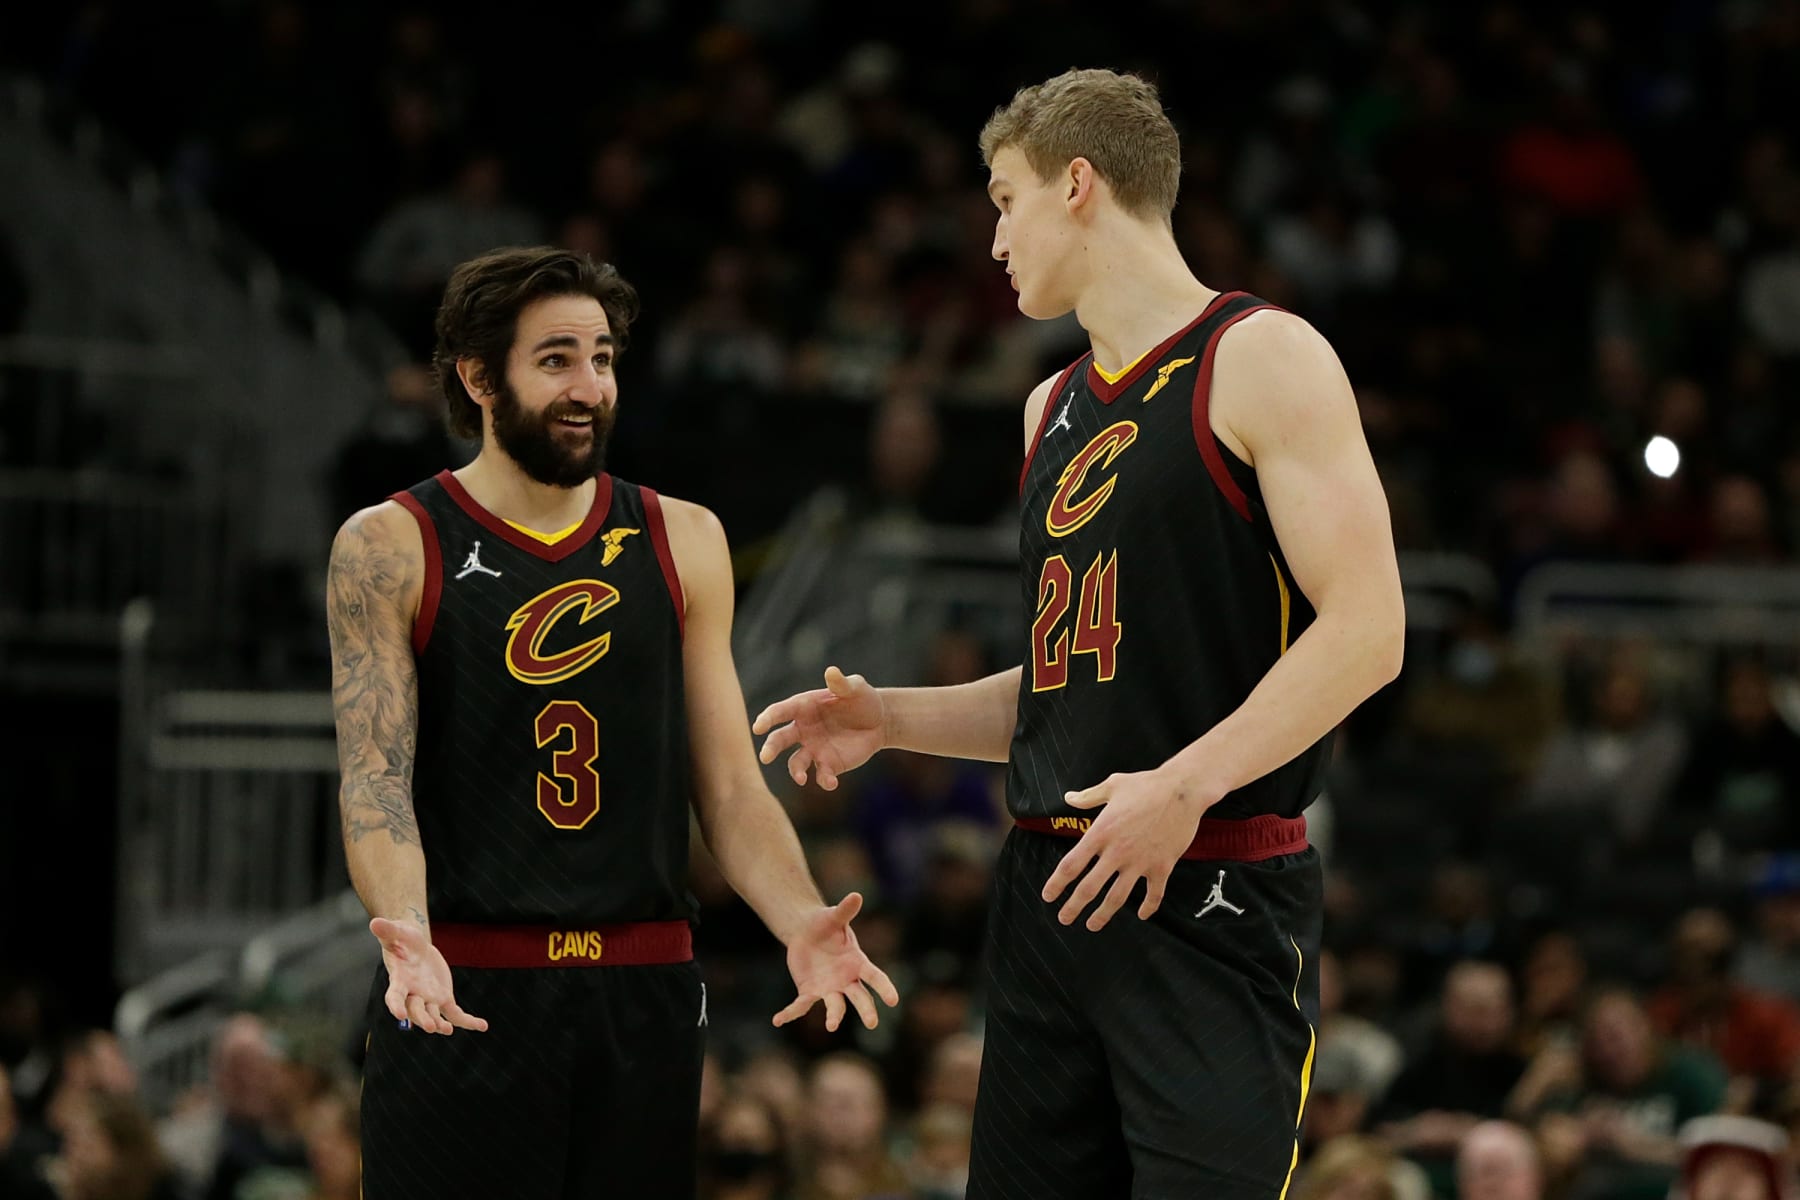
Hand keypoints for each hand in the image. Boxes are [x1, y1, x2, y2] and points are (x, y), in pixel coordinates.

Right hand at [369, 917, 488, 1035]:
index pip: (395, 997)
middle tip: (432, 1027)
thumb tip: (375, 921)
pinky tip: (482, 1026)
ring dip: (441, 1024)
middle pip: (416, 1010)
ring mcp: (429, 999)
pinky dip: (468, 1021)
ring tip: (448, 1030)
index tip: (399, 1015)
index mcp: (399, 981)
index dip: (396, 1006)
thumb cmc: (402, 939)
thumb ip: (387, 931)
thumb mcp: (396, 932)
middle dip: (423, 1019)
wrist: (414, 945)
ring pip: (434, 1016)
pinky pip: (456, 1013)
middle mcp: (413, 994)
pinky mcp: (443, 998)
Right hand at [753, 666, 884, 790]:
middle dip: (771, 748)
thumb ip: (842, 683)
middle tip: (765, 757)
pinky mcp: (828, 764)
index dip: (767, 719)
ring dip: (796, 771)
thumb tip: (831, 672)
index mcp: (803, 707)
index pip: (780, 712)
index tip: (758, 727)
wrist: (879, 721)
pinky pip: (821, 775)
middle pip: (780, 740)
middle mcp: (803, 729)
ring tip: (801, 778)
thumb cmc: (862, 699)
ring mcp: (814, 748)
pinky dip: (824, 781)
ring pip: (796, 762)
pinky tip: (831, 783)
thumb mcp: (855, 688)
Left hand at [772, 892, 899, 1031]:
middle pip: (859, 997)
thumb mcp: (834, 916)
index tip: (893, 1001)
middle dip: (866, 1010)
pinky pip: (801, 1005)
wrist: (806, 932)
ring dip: (834, 1016)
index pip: (874, 976)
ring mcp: (829, 989)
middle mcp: (846, 980)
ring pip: (834, 1005)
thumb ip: (845, 910)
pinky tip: (778, 1020)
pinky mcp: (809, 992)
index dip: (884, 988)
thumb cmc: (826, 924)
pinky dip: (791, 1013)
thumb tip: (856, 895)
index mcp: (857, 962)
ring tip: (831, 1026)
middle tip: (872, 1024)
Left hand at [1041, 768, 1210, 930]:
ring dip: (1103, 915)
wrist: (1183, 790)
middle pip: (1089, 888)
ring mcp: (1140, 862)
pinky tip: (1142, 915)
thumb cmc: (1146, 784)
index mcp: (1101, 832)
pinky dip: (1148, 907)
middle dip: (1073, 907)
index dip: (1056, 884)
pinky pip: (1154, 894)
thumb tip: (1068, 797)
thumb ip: (1088, 796)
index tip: (1048, 896)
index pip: (1071, 865)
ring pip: (1117, 898)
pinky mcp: (1162, 866)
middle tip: (1063, 919)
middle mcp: (1117, 851)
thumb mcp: (1112, 786)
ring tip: (1092, 925)